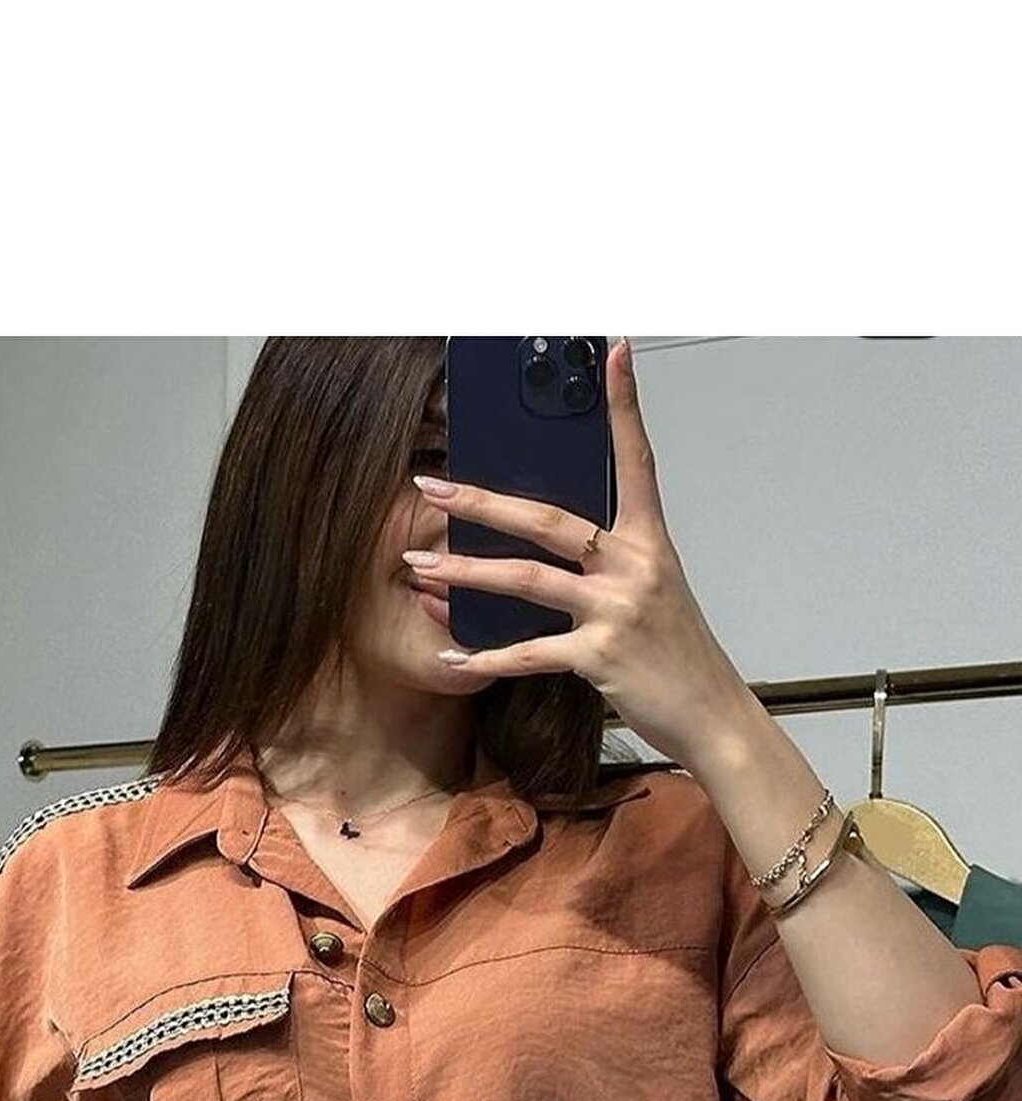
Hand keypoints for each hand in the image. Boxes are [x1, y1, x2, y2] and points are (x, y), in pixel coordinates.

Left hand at [403, 337, 754, 768]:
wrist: (712, 716)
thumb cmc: (677, 656)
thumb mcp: (653, 595)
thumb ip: (607, 565)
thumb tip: (547, 547)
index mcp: (650, 543)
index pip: (636, 460)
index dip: (624, 406)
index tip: (613, 352)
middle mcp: (634, 567)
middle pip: (547, 518)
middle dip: (481, 500)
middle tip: (431, 484)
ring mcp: (617, 610)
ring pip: (526, 579)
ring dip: (464, 571)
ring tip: (418, 564)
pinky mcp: (601, 657)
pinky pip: (529, 653)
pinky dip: (485, 658)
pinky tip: (450, 657)